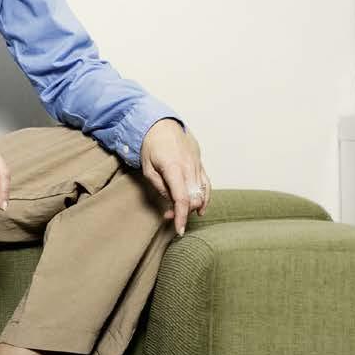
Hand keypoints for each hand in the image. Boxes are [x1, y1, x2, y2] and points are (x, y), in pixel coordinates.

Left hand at [140, 118, 209, 236]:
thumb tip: (171, 201)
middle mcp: (189, 167)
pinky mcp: (200, 162)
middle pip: (194, 198)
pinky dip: (206, 197)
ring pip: (202, 192)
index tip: (179, 230)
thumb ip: (160, 186)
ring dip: (193, 206)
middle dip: (184, 212)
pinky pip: (207, 183)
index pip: (182, 198)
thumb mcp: (148, 168)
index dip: (182, 216)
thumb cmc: (151, 145)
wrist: (161, 124)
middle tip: (169, 214)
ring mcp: (197, 164)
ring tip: (180, 210)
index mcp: (174, 168)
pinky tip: (201, 207)